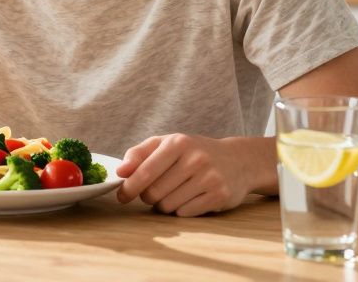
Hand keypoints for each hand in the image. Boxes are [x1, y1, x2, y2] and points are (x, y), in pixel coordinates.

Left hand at [115, 134, 254, 216]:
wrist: (237, 160)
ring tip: (175, 193)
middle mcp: (195, 159)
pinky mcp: (219, 195)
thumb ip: (139, 154)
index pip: (145, 171)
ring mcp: (209, 177)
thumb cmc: (194, 152)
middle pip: (154, 192)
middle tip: (156, 191)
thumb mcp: (167, 143)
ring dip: (165, 205)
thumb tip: (120, 172)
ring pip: (168, 206)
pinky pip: (185, 213)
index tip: (122, 196)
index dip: (129, 187)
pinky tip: (189, 199)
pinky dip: (181, 210)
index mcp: (177, 142)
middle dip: (149, 196)